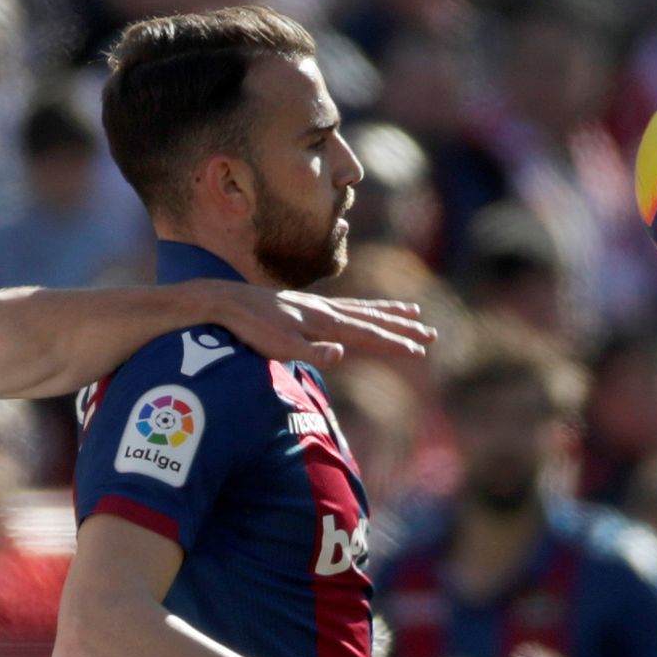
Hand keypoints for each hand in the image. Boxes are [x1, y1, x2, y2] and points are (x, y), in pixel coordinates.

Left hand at [198, 281, 436, 366]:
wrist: (224, 303)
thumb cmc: (250, 330)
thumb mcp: (277, 347)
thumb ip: (310, 352)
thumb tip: (341, 353)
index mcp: (322, 322)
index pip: (367, 334)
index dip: (394, 343)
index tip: (419, 350)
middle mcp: (325, 310)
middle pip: (372, 319)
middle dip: (403, 328)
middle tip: (432, 334)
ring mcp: (316, 305)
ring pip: (362, 309)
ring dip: (389, 312)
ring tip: (413, 312)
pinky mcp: (305, 306)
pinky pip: (345, 306)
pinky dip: (364, 308)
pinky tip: (364, 312)